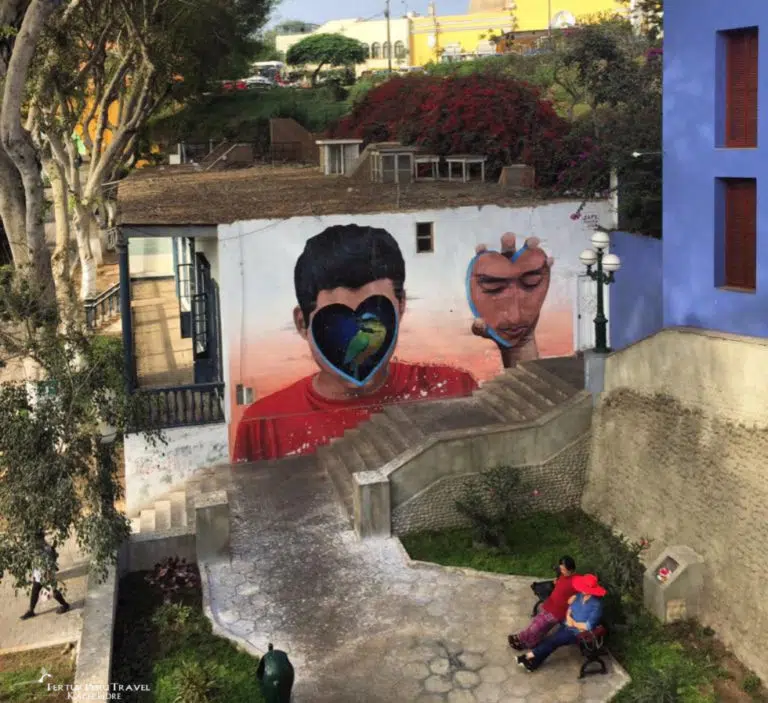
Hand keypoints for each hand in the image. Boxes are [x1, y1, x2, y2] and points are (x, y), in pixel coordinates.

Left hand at [469, 233, 552, 367]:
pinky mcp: (536, 284)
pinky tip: (548, 260)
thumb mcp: (484, 330)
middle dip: (507, 244)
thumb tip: (479, 322)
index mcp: (489, 282)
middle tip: (508, 237)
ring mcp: (521, 278)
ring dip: (529, 247)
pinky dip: (545, 264)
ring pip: (525, 259)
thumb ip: (479, 328)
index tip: (481, 248)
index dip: (482, 254)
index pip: (484, 264)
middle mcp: (505, 276)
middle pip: (506, 256)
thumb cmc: (496, 328)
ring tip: (532, 241)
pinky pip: (542, 271)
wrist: (516, 334)